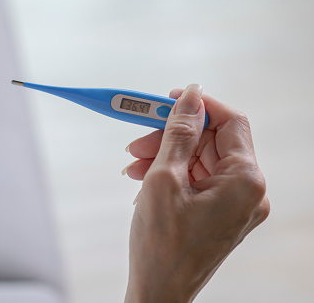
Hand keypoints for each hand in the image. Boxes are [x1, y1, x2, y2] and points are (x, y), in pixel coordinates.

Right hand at [124, 85, 269, 302]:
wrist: (158, 292)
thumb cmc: (161, 245)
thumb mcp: (164, 179)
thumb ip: (179, 134)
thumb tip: (191, 97)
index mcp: (245, 181)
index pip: (231, 122)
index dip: (199, 106)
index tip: (169, 100)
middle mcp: (248, 192)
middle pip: (212, 141)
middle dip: (172, 135)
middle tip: (139, 138)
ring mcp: (234, 204)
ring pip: (201, 159)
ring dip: (166, 154)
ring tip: (134, 163)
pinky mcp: (219, 213)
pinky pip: (197, 179)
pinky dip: (172, 173)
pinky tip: (143, 177)